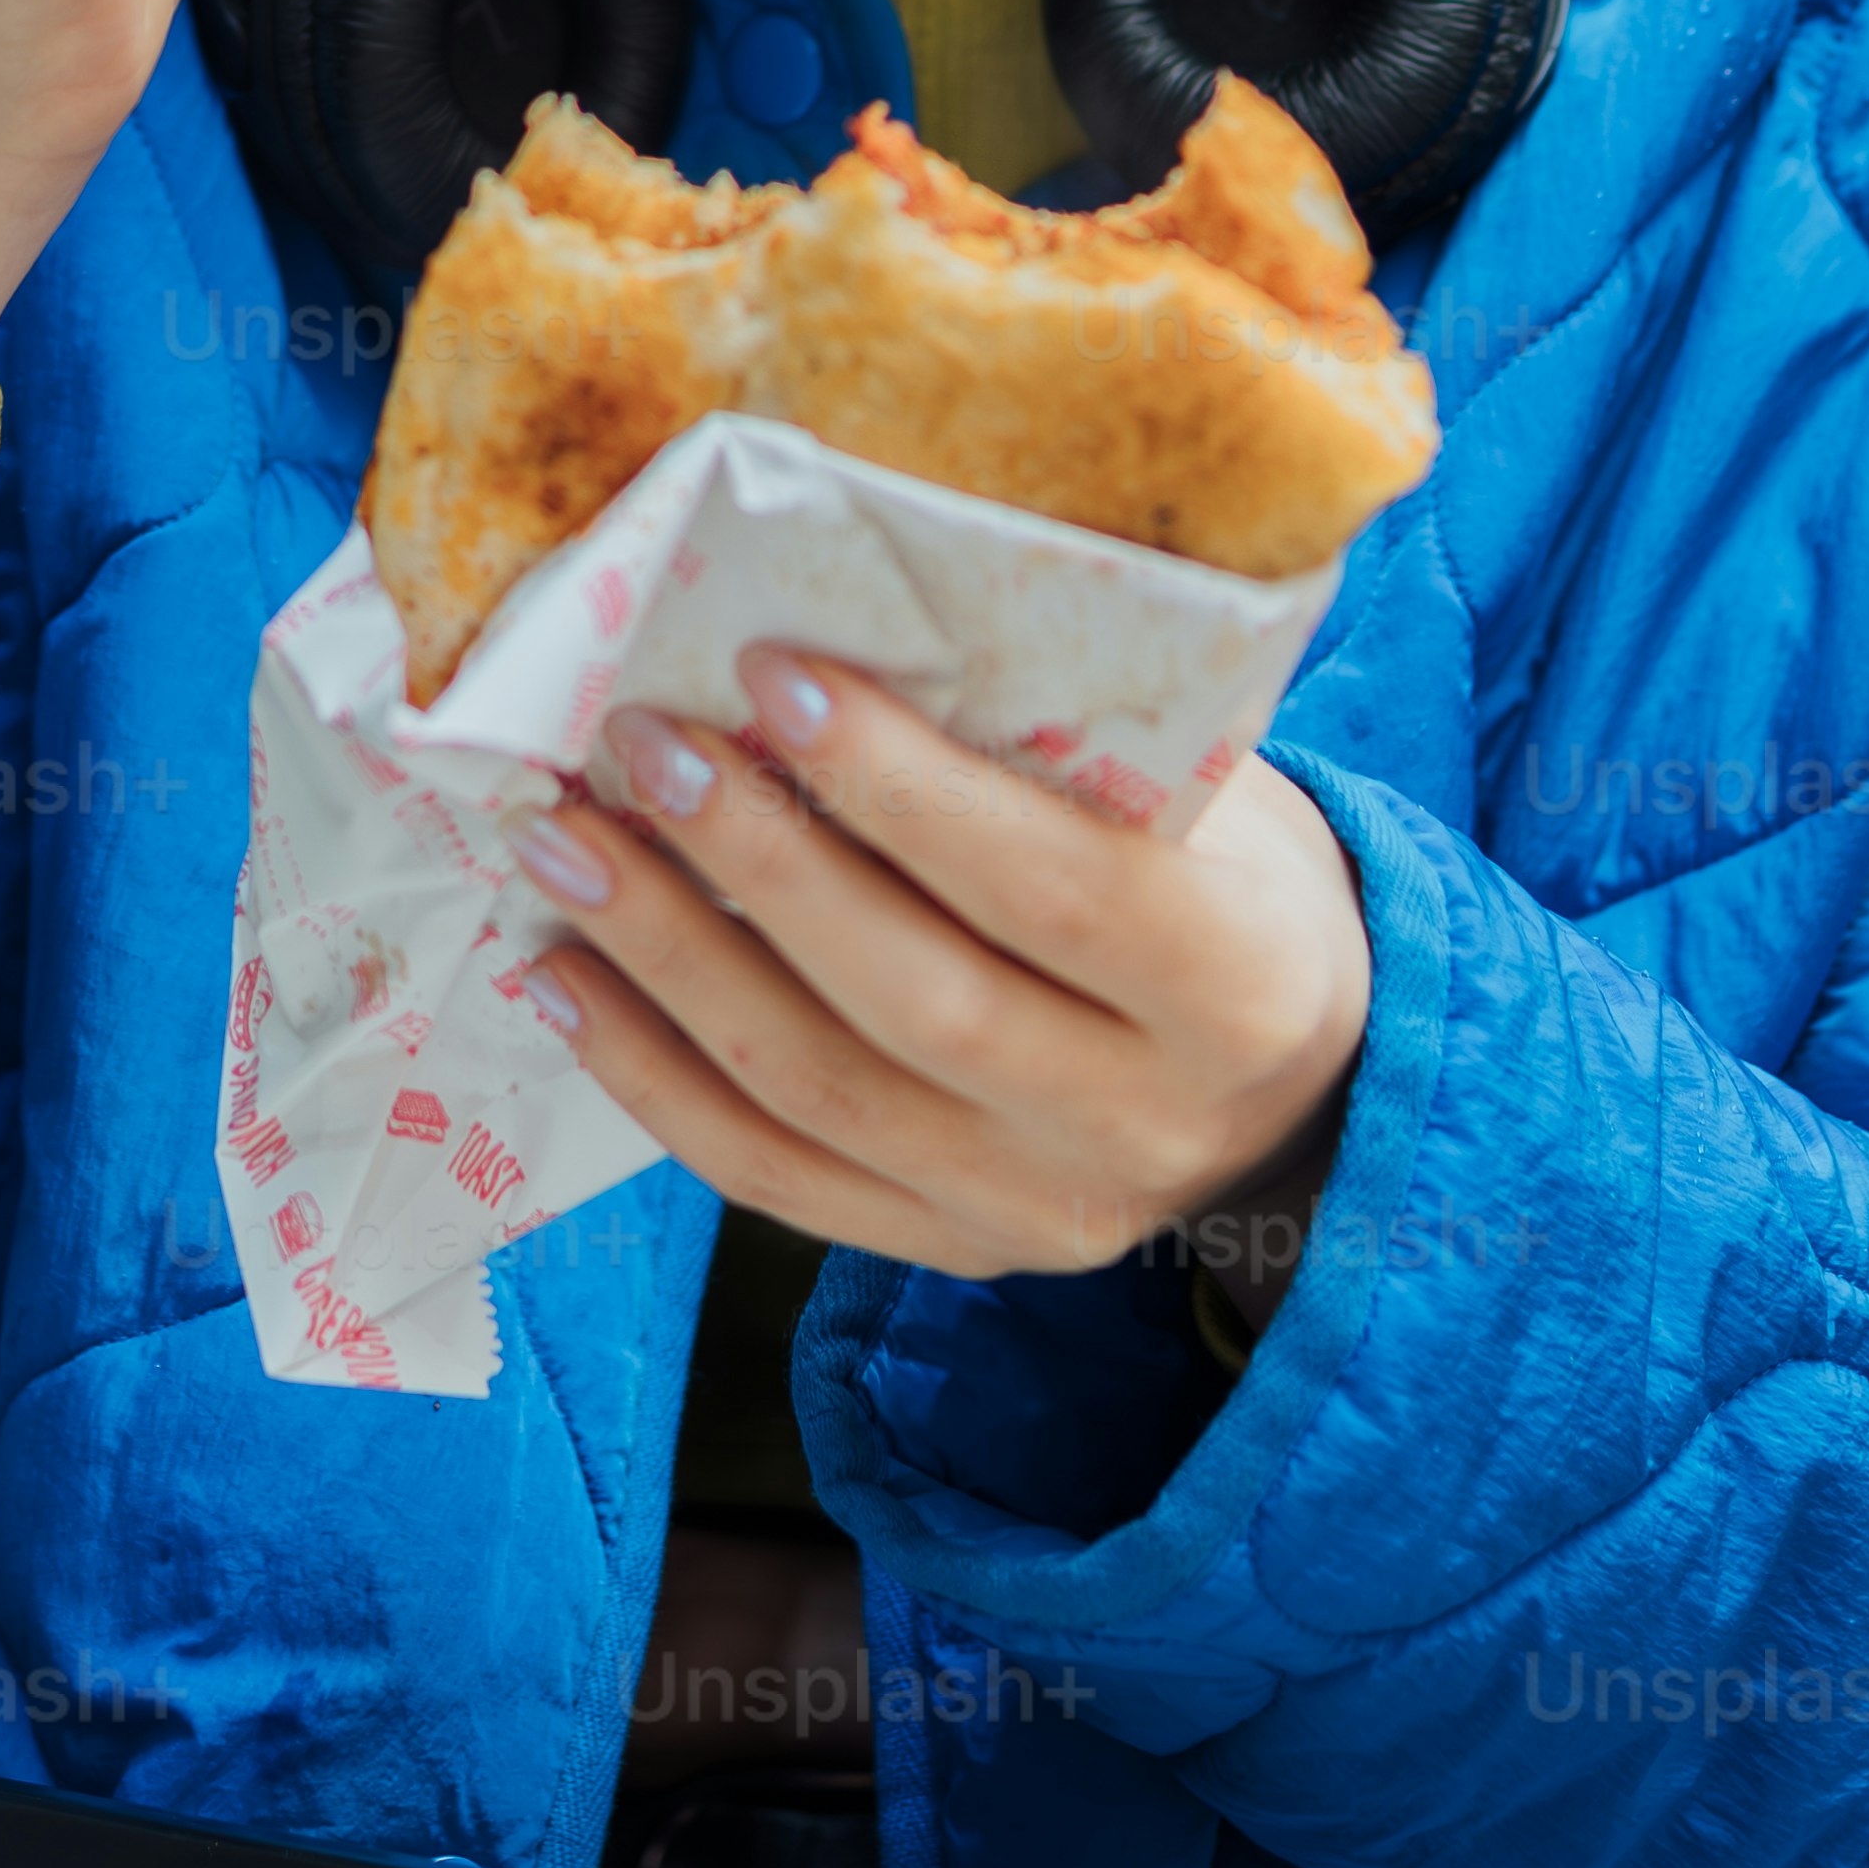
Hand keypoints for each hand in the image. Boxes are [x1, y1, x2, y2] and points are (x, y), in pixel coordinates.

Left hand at [516, 657, 1368, 1299]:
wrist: (1304, 1074)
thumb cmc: (1226, 874)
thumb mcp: (1210, 792)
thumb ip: (1072, 738)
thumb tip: (850, 614)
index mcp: (1244, 987)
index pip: (1060, 893)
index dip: (906, 790)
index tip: (770, 674)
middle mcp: (1148, 1122)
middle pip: (919, 1002)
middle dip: (755, 865)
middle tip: (637, 745)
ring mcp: (1045, 1209)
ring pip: (824, 1096)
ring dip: (671, 962)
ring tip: (564, 843)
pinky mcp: (955, 1253)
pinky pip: (777, 1179)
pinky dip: (655, 1080)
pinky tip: (567, 981)